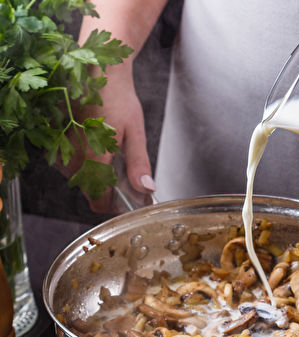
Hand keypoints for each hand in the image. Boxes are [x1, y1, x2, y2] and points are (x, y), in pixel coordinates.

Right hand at [58, 64, 153, 212]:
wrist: (96, 71)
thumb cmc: (117, 98)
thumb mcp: (135, 132)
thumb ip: (138, 163)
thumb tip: (146, 189)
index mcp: (92, 158)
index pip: (97, 201)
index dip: (115, 205)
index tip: (130, 199)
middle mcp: (71, 157)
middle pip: (90, 192)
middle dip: (109, 188)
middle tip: (126, 171)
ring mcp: (60, 149)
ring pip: (80, 178)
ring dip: (96, 174)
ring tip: (111, 151)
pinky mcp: (55, 141)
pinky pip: (70, 163)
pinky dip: (85, 161)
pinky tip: (96, 144)